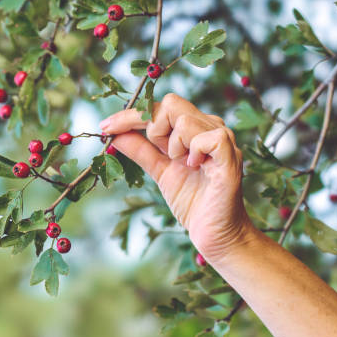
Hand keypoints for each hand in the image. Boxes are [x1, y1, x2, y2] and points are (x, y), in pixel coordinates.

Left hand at [101, 94, 253, 262]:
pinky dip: (194, 152)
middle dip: (155, 130)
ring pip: (185, 120)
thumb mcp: (159, 171)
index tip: (105, 127)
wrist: (214, 233)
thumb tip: (114, 134)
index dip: (130, 114)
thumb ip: (140, 150)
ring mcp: (223, 139)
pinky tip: (196, 168)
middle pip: (171, 104)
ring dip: (174, 147)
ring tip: (185, 166)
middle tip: (165, 157)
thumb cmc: (193, 202)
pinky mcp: (231, 156)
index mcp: (193, 128)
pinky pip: (208, 138)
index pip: (158, 107)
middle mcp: (210, 126)